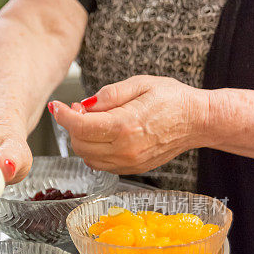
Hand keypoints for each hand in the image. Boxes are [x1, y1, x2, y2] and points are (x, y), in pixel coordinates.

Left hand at [50, 75, 208, 174]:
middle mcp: (125, 149)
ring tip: (94, 121)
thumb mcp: (140, 84)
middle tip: (80, 109)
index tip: (56, 106)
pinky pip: (101, 164)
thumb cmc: (172, 99)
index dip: (63, 115)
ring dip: (82, 140)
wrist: (197, 121)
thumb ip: (109, 95)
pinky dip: (94, 151)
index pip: (80, 126)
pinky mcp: (132, 169)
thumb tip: (84, 105)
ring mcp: (129, 163)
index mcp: (125, 126)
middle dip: (73, 126)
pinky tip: (104, 135)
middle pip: (79, 144)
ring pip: (87, 157)